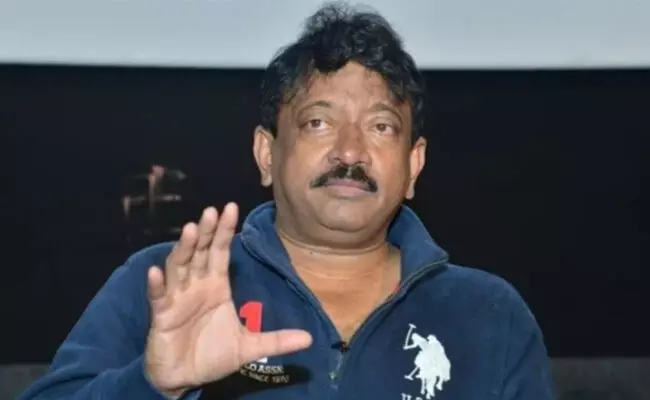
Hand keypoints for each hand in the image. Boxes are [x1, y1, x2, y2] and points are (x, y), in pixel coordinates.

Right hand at [144, 203, 311, 397]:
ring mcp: (177, 298)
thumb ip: (277, 340)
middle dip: (207, 232)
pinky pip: (158, 296)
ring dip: (184, 249)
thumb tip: (309, 338)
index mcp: (216, 286)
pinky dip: (156, 284)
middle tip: (212, 212)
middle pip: (201, 253)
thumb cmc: (213, 355)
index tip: (231, 208)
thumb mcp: (250, 348)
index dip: (225, 231)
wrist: (185, 379)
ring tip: (191, 230)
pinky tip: (156, 272)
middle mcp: (196, 285)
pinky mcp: (161, 315)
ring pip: (179, 267)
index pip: (221, 252)